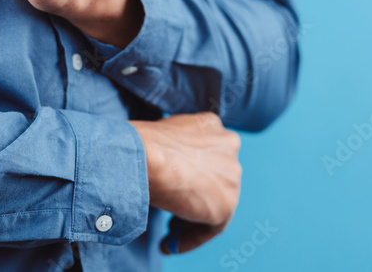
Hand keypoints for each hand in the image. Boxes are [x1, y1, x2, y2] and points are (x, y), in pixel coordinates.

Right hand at [129, 112, 241, 253]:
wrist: (144, 156)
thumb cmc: (140, 144)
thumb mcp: (161, 137)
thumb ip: (174, 150)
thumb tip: (165, 171)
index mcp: (213, 126)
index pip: (207, 155)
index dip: (191, 174)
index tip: (174, 188)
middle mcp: (229, 147)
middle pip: (215, 179)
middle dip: (195, 197)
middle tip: (172, 214)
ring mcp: (231, 176)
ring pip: (214, 203)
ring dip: (192, 220)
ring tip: (168, 234)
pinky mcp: (226, 204)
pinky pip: (210, 228)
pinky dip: (190, 238)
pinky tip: (168, 244)